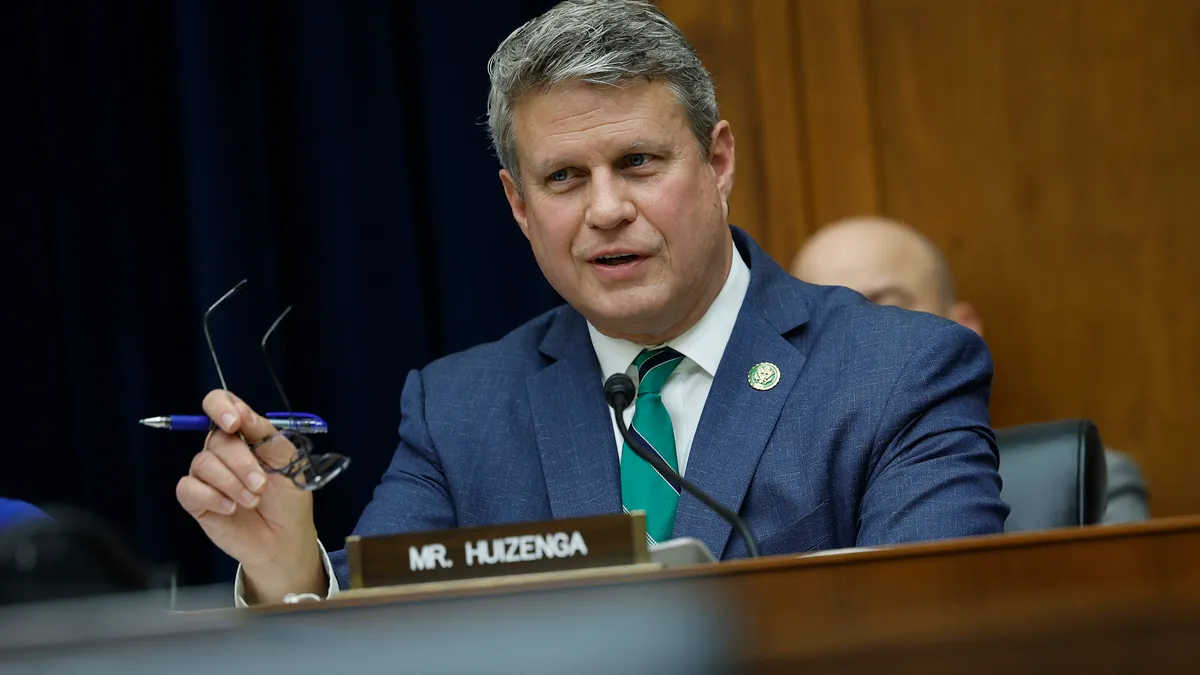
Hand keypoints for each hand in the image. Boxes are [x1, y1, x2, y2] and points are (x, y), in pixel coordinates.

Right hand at [176, 390, 325, 601]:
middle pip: (216, 440)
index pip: (220, 404)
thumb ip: (265, 435)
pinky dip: (212, 497)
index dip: (220, 406)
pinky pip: (189, 488)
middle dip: (241, 463)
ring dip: (231, 483)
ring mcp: (207, 474)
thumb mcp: (288, 461)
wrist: (284, 538)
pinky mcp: (196, 499)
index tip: (233, 423)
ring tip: (252, 500)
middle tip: (261, 485)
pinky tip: (230, 508)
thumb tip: (240, 412)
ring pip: (203, 463)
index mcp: (245, 434)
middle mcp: (222, 450)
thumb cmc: (289, 498)